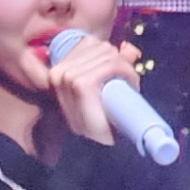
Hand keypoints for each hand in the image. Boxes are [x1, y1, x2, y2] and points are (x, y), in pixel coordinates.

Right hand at [43, 31, 145, 148]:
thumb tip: (129, 48)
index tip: (118, 65)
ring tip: (128, 85)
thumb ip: (113, 64)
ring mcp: (68, 77)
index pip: (85, 42)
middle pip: (98, 47)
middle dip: (118, 60)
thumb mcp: (102, 87)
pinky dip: (127, 72)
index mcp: (58, 70)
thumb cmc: (99, 119)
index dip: (105, 50)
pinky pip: (112, 65)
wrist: (98, 146)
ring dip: (124, 68)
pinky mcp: (82, 84)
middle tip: (126, 79)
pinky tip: (130, 83)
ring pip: (107, 54)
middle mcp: (59, 72)